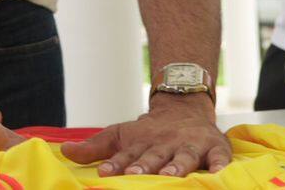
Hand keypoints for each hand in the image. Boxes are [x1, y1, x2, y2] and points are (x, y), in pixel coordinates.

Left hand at [61, 92, 229, 176]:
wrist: (184, 107)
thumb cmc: (149, 131)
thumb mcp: (121, 135)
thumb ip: (95, 146)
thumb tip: (63, 152)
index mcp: (142, 143)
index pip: (127, 156)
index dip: (116, 164)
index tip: (104, 173)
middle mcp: (166, 144)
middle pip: (154, 156)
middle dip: (145, 166)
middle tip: (135, 174)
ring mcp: (190, 145)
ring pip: (184, 157)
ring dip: (178, 166)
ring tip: (170, 177)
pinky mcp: (215, 147)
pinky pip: (219, 157)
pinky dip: (220, 165)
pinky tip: (219, 174)